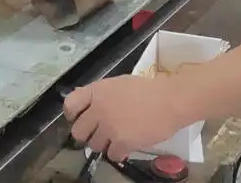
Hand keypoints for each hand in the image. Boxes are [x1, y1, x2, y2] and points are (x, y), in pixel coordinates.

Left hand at [63, 75, 189, 162]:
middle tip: (101, 134)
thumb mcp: (119, 84)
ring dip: (104, 144)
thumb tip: (85, 103)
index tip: (81, 119)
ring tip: (117, 139)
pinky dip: (119, 153)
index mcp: (97, 91)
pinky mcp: (122, 141)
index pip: (70, 105)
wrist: (170, 100)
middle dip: (89, 134)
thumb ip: (100, 95)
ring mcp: (109, 126)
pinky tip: (127, 146)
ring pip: (94, 145)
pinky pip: (111, 155)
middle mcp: (99, 109)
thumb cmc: (148, 90)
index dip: (73, 115)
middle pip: (78, 131)